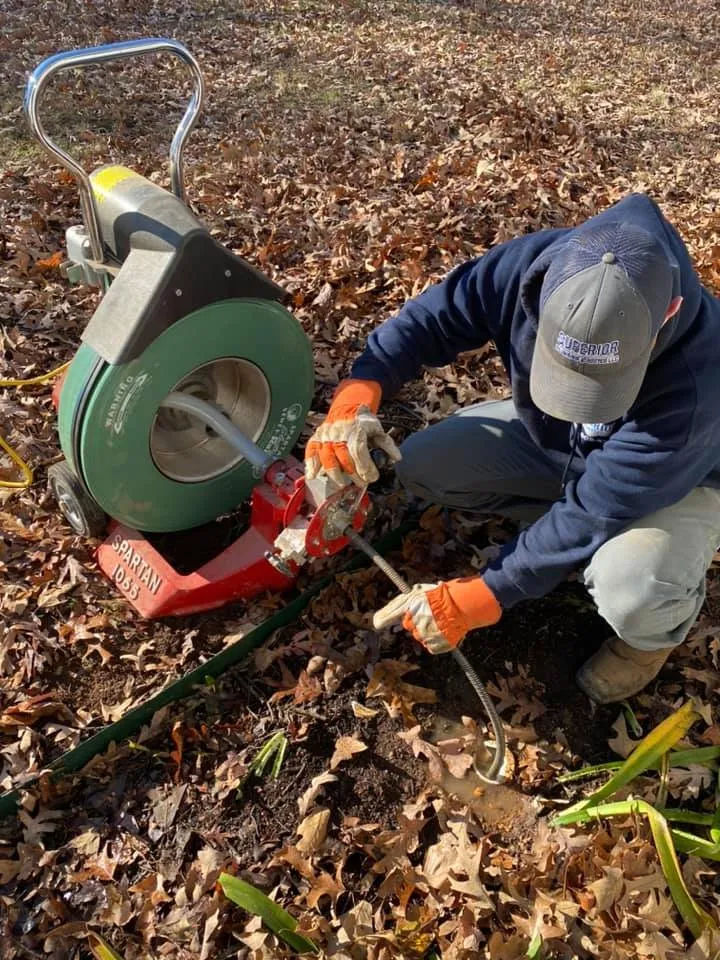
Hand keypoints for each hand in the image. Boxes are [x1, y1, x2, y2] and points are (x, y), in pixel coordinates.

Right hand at [305, 379, 400, 486]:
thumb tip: (398, 458)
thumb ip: (387, 444)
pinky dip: (310, 464)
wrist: (347, 407)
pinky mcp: (317, 438)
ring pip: (327, 457)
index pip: (359, 451)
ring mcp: (326, 436)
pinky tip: (312, 476)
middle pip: (343, 457)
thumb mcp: (378, 429)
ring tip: (342, 484)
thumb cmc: (363, 422)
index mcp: (355, 430)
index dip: (365, 467)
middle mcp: (339, 433)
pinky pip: (311, 452)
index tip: (372, 477)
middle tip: (361, 483)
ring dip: (334, 473)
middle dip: (353, 474)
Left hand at [373, 577, 501, 653]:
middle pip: (408, 625)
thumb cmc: (445, 595)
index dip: (383, 618)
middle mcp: (416, 619)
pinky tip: (443, 630)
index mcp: (412, 603)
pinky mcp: (434, 644)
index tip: (376, 623)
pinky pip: (430, 646)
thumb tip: (384, 616)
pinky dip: (436, 641)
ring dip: (427, 631)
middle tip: (429, 615)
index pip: (392, 613)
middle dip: (416, 622)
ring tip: (439, 621)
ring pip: (419, 636)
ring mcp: (425, 632)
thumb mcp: (422, 592)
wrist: (464, 605)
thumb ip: (405, 603)